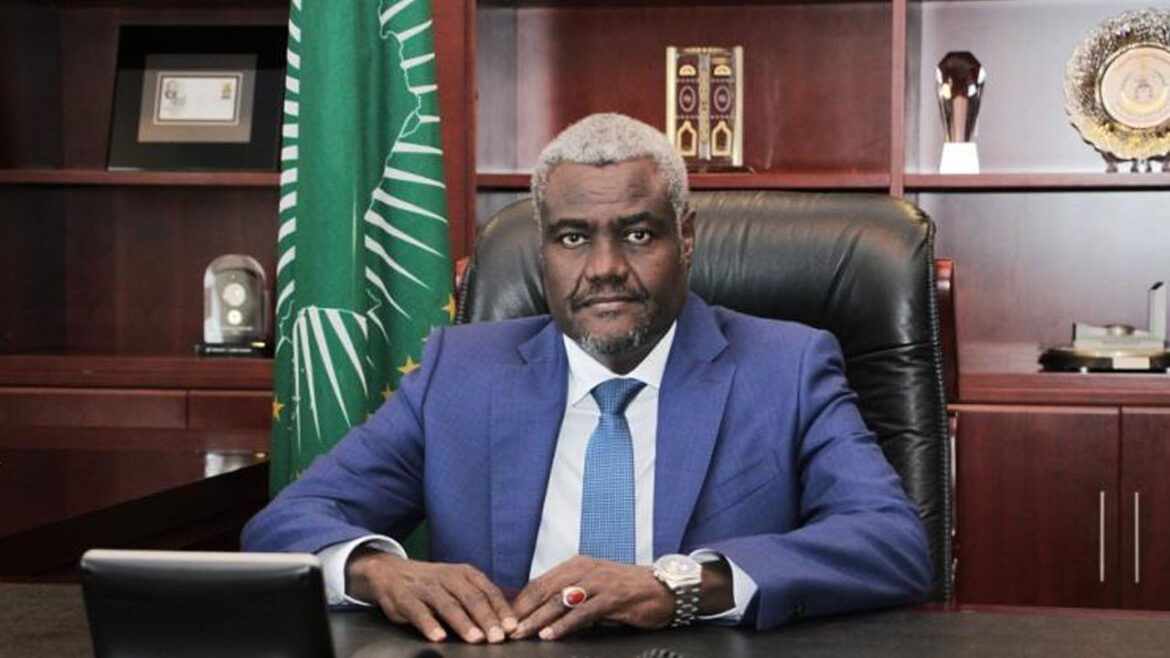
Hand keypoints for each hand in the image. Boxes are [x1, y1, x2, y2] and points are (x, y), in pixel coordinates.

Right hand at [345, 550, 515, 643]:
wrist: (391, 572)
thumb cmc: (433, 585)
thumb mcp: (458, 585)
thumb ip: (479, 600)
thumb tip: (506, 624)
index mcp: (466, 574)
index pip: (488, 592)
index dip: (501, 610)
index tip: (512, 627)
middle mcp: (448, 577)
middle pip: (472, 598)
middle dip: (487, 619)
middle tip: (498, 637)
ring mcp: (427, 587)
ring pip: (448, 605)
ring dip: (463, 623)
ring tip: (475, 638)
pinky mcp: (406, 598)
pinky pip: (419, 612)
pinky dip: (430, 625)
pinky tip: (438, 637)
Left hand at [510, 556, 673, 640]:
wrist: (663, 588)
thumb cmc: (626, 591)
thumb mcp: (594, 589)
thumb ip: (570, 597)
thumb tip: (541, 614)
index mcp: (576, 565)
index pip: (539, 583)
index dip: (520, 603)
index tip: (504, 620)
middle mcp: (584, 569)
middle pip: (544, 590)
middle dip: (522, 612)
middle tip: (505, 630)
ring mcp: (598, 582)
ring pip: (559, 601)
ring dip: (537, 619)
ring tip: (521, 634)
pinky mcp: (612, 598)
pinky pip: (582, 613)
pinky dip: (564, 625)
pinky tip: (551, 634)